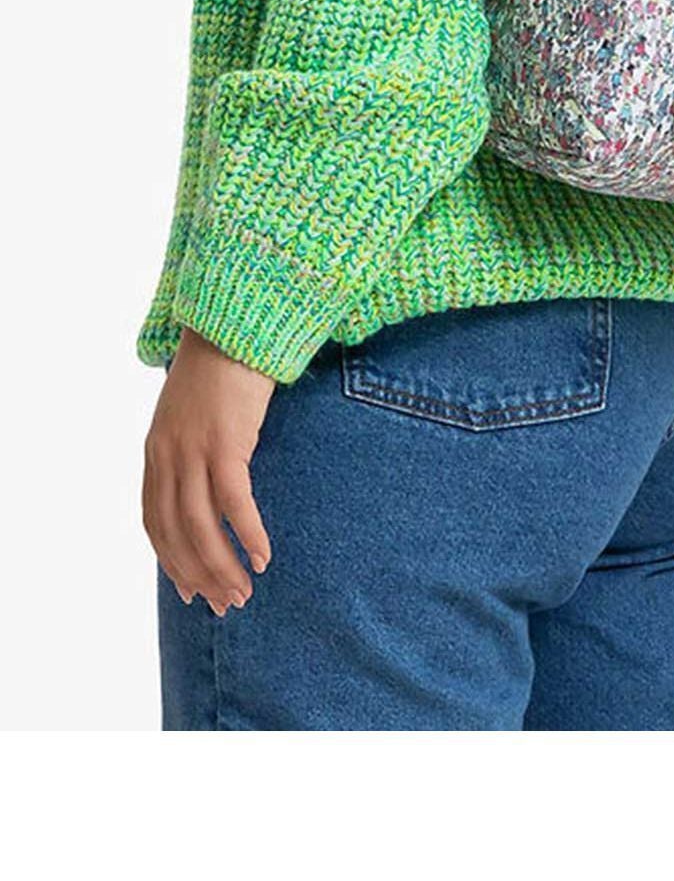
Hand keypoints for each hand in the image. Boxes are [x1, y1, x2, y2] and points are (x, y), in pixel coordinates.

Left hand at [142, 326, 275, 614]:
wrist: (232, 325)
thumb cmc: (220, 368)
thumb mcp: (191, 413)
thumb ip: (190, 448)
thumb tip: (209, 483)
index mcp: (156, 452)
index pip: (155, 522)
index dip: (171, 561)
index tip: (192, 590)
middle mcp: (168, 456)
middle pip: (177, 533)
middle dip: (200, 575)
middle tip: (225, 604)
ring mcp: (194, 450)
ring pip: (202, 527)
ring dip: (223, 566)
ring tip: (244, 591)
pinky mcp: (225, 442)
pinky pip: (234, 502)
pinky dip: (247, 534)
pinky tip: (262, 555)